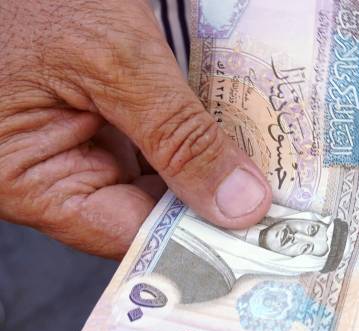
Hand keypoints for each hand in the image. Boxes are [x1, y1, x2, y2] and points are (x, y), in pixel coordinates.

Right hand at [0, 1, 271, 258]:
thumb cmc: (36, 1)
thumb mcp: (115, 63)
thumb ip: (179, 138)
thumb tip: (239, 205)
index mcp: (33, 183)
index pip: (131, 237)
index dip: (201, 239)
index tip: (265, 235)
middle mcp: (58, 176)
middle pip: (153, 211)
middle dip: (217, 200)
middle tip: (285, 198)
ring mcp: (83, 148)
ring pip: (165, 178)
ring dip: (214, 167)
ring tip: (274, 165)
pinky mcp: (107, 122)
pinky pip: (161, 144)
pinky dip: (198, 137)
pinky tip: (242, 132)